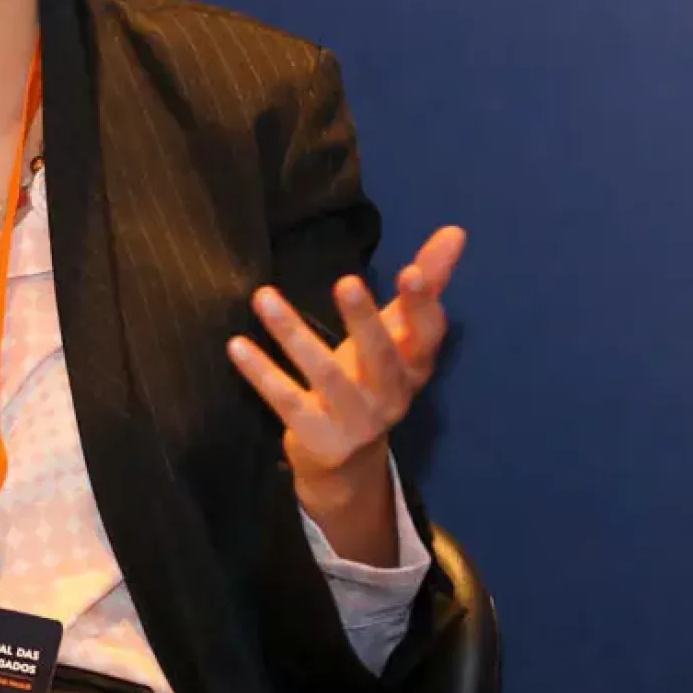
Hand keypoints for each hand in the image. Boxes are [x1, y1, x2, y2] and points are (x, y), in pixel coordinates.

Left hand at [228, 226, 464, 495]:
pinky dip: (262, 373)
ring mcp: (354, 420)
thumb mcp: (396, 332)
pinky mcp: (317, 436)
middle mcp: (391, 396)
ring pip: (326, 375)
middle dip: (365, 321)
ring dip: (293, 335)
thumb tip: (456, 230)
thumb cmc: (372, 377)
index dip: (423, 305)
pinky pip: (286, 401)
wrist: (347, 462)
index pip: (427, 334)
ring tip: (263, 296)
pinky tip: (237, 344)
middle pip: (381, 357)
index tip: (412, 271)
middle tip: (347, 281)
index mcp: (414, 365)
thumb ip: (425, 282)